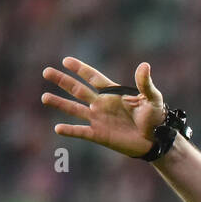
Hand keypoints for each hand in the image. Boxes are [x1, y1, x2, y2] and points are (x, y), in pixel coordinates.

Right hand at [41, 58, 165, 158]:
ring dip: (60, 103)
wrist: (156, 140)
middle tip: (46, 71)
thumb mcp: (152, 98)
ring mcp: (99, 119)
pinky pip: (82, 132)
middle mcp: (102, 104)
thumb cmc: (156, 118)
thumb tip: (144, 65)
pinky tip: (58, 128)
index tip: (66, 61)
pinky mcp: (100, 135)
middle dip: (63, 81)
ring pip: (75, 109)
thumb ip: (145, 83)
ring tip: (44, 97)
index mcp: (113, 93)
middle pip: (78, 90)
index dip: (80, 69)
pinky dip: (70, 131)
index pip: (93, 77)